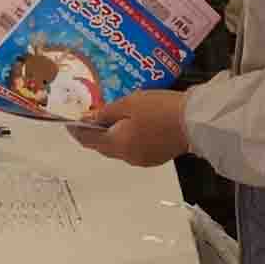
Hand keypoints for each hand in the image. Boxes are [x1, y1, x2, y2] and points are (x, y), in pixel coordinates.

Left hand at [68, 90, 193, 167]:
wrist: (194, 122)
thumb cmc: (160, 109)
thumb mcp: (129, 103)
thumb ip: (107, 112)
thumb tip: (89, 118)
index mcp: (118, 144)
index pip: (89, 140)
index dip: (77, 131)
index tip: (69, 123)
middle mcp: (127, 157)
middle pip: (103, 147)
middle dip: (93, 134)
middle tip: (88, 119)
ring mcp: (142, 160)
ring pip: (118, 149)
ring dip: (111, 137)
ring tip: (109, 120)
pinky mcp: (155, 158)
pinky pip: (132, 149)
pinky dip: (126, 139)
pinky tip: (130, 127)